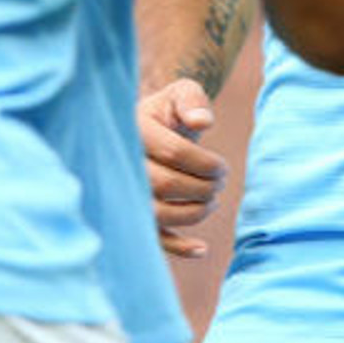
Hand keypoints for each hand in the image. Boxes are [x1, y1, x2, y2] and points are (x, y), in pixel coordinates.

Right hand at [139, 78, 226, 258]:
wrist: (150, 130)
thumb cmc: (170, 112)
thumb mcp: (181, 93)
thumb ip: (192, 100)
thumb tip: (202, 122)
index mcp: (134, 130)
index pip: (174, 153)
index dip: (206, 163)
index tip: (222, 167)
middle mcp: (121, 162)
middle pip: (164, 185)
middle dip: (202, 187)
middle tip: (220, 183)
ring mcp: (122, 190)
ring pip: (155, 213)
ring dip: (193, 213)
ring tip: (212, 202)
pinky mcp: (131, 213)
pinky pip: (150, 236)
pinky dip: (176, 247)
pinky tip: (202, 249)